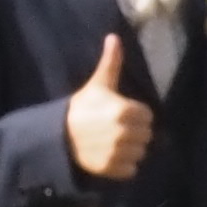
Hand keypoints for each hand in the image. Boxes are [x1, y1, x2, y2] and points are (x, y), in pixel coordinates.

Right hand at [66, 34, 152, 180]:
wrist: (58, 135)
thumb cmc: (82, 108)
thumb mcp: (97, 84)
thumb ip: (110, 62)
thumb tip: (114, 37)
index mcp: (123, 110)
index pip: (147, 116)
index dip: (137, 115)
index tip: (122, 114)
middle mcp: (123, 132)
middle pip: (146, 135)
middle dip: (136, 132)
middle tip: (118, 129)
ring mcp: (117, 152)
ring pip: (141, 153)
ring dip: (132, 149)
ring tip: (115, 143)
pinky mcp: (111, 169)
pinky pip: (132, 170)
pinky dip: (125, 166)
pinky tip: (112, 156)